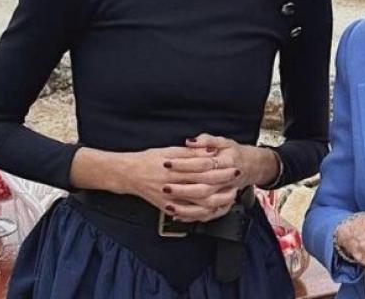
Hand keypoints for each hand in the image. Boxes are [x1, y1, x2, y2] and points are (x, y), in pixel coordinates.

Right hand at [123, 145, 239, 221]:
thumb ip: (191, 152)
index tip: (233, 165)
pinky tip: (214, 209)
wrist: (128, 174)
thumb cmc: (149, 160)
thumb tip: (210, 151)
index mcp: (174, 168)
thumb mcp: (169, 150)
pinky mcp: (167, 207)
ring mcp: (170, 198)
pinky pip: (188, 214)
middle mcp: (172, 184)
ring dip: (217, 201)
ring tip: (230, 196)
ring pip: (198, 204)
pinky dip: (203, 213)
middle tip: (236, 180)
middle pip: (203, 187)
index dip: (220, 168)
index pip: (202, 169)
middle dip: (222, 184)